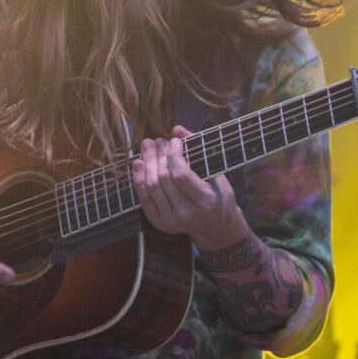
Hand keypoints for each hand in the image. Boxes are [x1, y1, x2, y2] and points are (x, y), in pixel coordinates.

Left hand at [131, 125, 248, 250]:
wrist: (216, 229)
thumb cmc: (219, 197)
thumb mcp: (217, 175)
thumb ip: (199, 150)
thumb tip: (177, 129)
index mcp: (205, 202)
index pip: (181, 175)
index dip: (174, 155)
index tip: (174, 141)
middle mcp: (186, 214)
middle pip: (163, 180)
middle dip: (158, 155)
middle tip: (158, 141)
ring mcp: (170, 221)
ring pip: (151, 187)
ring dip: (147, 163)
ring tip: (148, 146)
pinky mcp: (159, 222)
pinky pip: (144, 197)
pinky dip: (138, 178)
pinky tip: (138, 163)